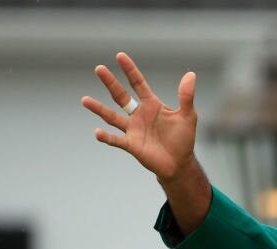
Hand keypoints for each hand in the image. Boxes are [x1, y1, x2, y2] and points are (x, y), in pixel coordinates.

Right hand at [82, 52, 198, 181]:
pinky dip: (106, 137)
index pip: (138, 83)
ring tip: (85, 100)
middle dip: (110, 82)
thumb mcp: (187, 116)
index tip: (120, 56)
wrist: (180, 163)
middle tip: (99, 68)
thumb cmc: (183, 138)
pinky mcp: (131, 145)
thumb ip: (186, 96)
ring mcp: (133, 129)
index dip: (130, 70)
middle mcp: (138, 114)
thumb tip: (191, 75)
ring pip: (112, 117)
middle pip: (120, 95)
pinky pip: (116, 140)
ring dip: (99, 109)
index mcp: (151, 105)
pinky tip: (98, 133)